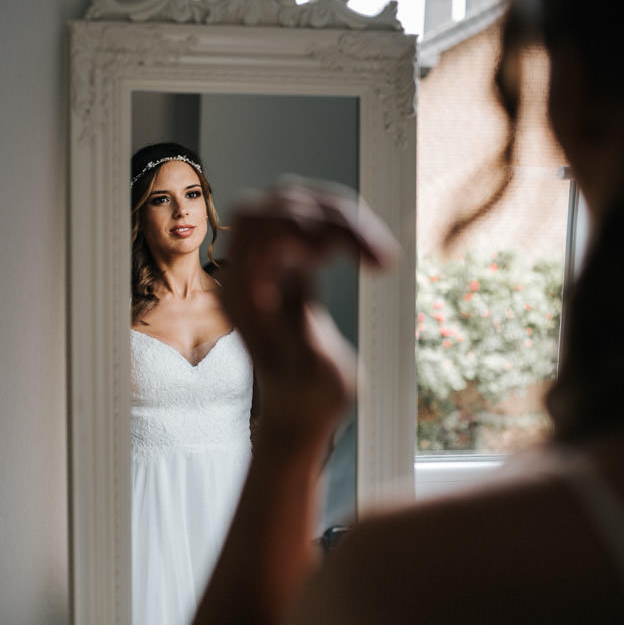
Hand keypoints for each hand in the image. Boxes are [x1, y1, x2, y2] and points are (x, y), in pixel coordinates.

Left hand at [223, 177, 397, 447]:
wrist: (298, 418)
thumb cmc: (306, 404)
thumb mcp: (312, 376)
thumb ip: (300, 333)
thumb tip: (282, 290)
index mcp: (243, 293)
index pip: (260, 228)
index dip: (299, 223)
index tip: (338, 247)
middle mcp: (248, 273)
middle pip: (279, 206)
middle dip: (332, 217)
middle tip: (379, 256)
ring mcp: (267, 267)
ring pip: (298, 208)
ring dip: (341, 219)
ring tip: (379, 258)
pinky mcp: (288, 269)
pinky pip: (310, 226)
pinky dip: (341, 230)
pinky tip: (365, 256)